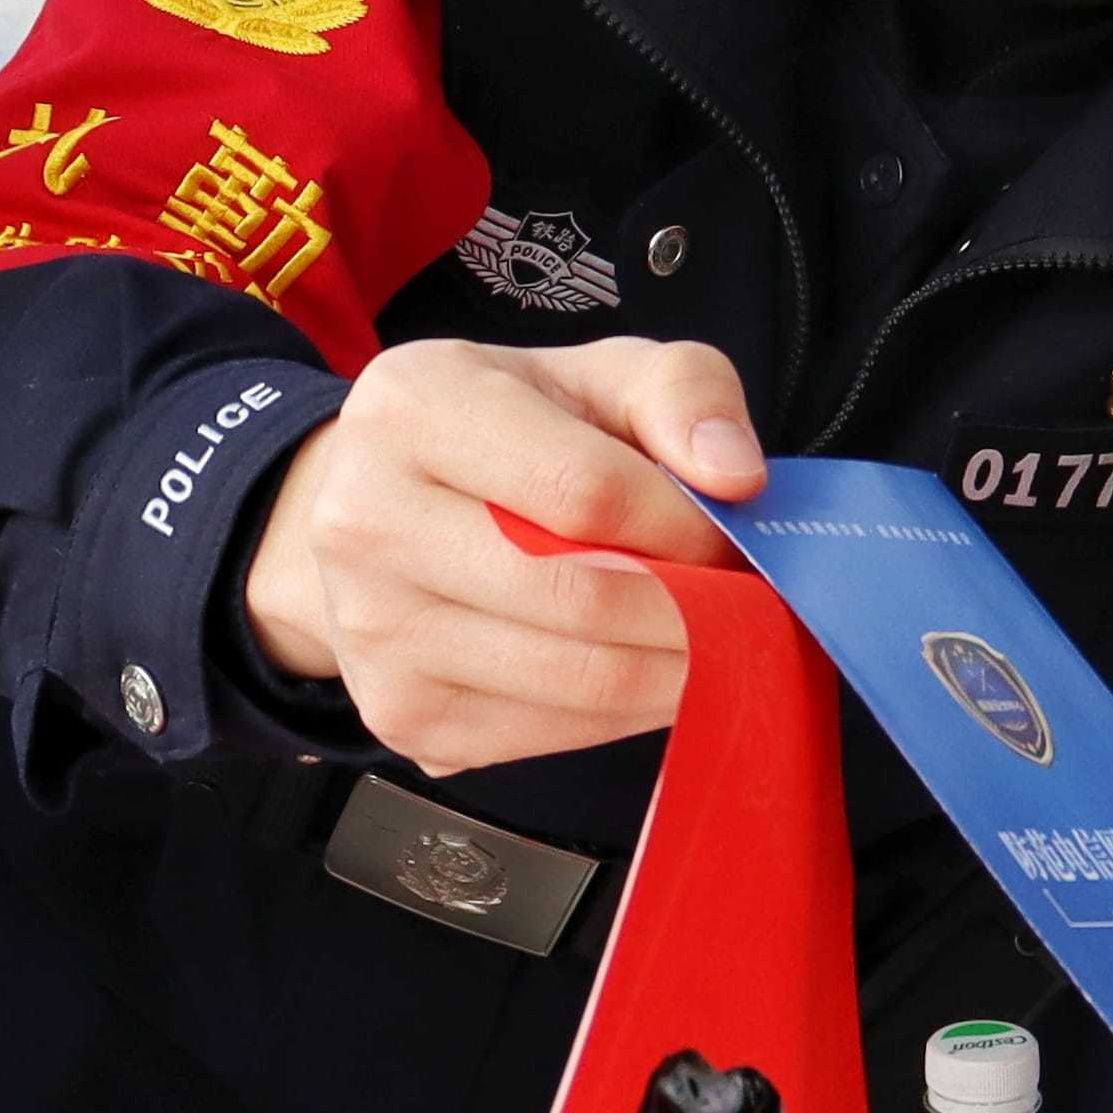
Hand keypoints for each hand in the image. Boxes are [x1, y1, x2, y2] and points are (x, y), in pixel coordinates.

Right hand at [234, 338, 760, 777]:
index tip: (731, 536)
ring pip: (577, 682)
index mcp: (412, 409)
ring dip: (677, 670)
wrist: (384, 510)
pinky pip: (553, 735)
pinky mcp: (398, 715)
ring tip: (714, 636)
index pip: (585, 491)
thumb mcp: (595, 376)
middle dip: (698, 611)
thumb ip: (682, 393)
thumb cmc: (509, 434)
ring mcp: (373, 631)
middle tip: (747, 603)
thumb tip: (736, 475)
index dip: (686, 526)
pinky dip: (625, 711)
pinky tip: (640, 666)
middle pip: (582, 599)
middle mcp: (365, 521)